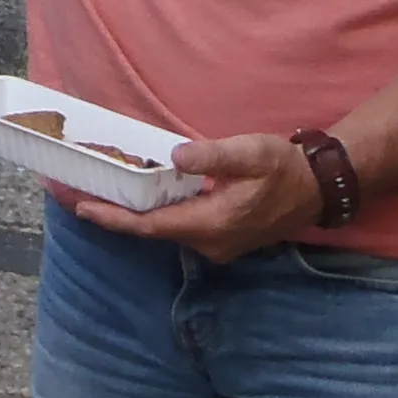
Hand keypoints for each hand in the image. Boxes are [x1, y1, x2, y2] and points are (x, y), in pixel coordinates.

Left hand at [74, 131, 316, 262]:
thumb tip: (176, 157)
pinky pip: (180, 227)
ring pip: (166, 230)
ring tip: (100, 194)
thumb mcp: (250, 153)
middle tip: (79, 195)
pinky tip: (139, 198)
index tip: (83, 209)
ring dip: (135, 214)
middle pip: (153, 230)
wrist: (318, 187)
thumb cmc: (283, 167)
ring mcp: (217, 244)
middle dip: (117, 214)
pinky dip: (156, 214)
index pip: (152, 226)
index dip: (115, 219)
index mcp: (213, 224)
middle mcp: (211, 242)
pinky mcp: (222, 238)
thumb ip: (213, 156)